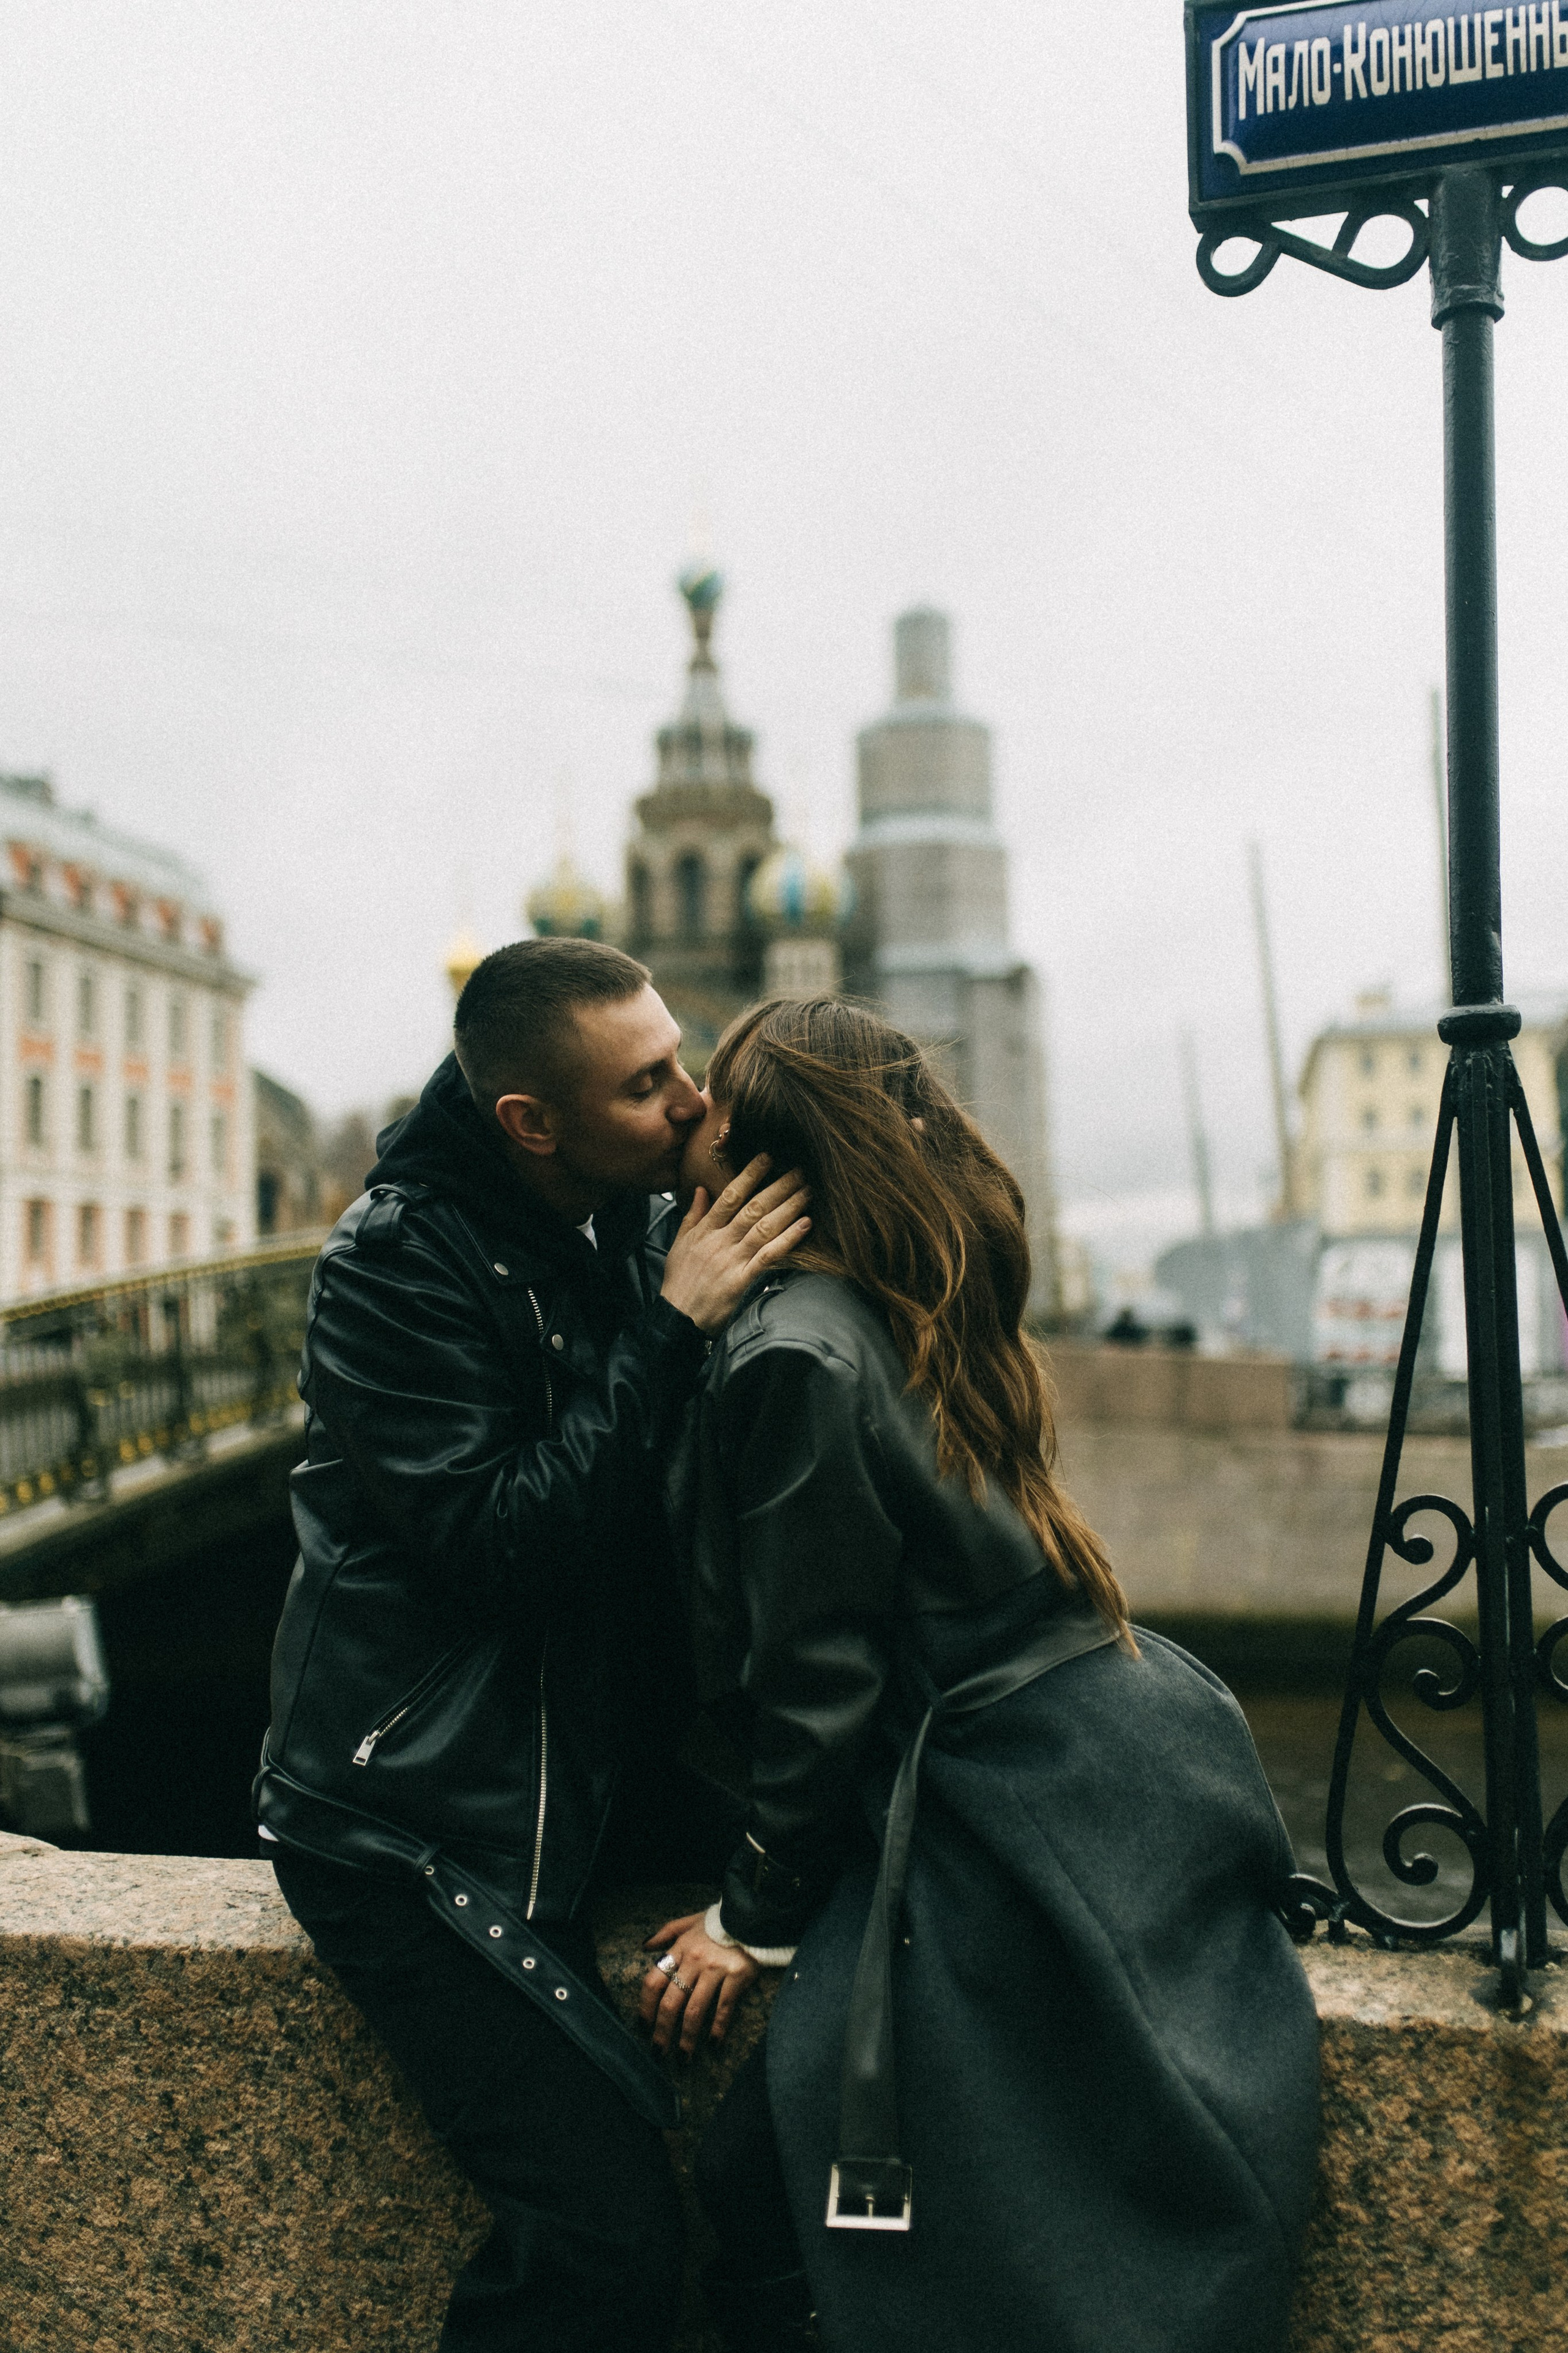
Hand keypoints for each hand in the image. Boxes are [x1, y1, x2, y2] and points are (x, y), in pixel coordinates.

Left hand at [639, 1910, 758, 2055]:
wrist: (751, 1915)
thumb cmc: (719, 1922)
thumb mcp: (689, 1921)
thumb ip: (666, 1933)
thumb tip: (645, 1947)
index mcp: (680, 1949)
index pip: (654, 1981)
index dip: (645, 2006)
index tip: (643, 2026)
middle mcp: (693, 1960)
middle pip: (671, 2002)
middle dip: (663, 2031)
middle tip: (659, 2052)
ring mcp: (715, 1969)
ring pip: (695, 2009)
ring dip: (687, 2037)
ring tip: (684, 2057)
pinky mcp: (736, 1975)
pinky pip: (723, 2007)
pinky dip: (718, 2028)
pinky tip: (714, 2044)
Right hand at [659, 1158, 810, 1334]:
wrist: (677, 1318)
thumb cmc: (679, 1282)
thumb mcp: (679, 1244)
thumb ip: (693, 1215)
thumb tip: (702, 1189)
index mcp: (705, 1230)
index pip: (730, 1196)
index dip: (750, 1175)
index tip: (767, 1158)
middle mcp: (720, 1241)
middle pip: (753, 1207)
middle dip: (778, 1186)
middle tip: (799, 1170)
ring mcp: (732, 1260)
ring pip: (764, 1227)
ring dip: (788, 1207)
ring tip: (807, 1191)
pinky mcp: (742, 1280)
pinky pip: (769, 1255)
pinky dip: (788, 1239)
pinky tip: (805, 1225)